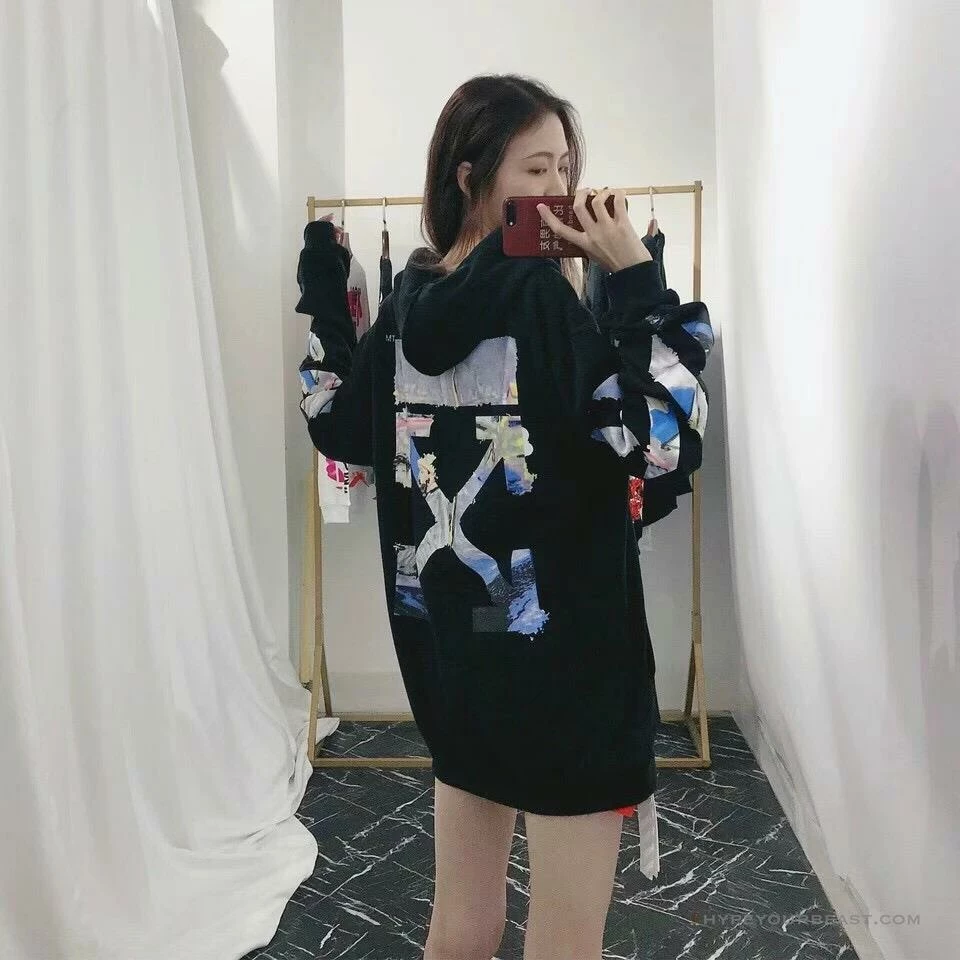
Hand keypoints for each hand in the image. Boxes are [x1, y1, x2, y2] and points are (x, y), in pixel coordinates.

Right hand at [536, 187, 651, 272]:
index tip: (541, 206)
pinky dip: (618, 193)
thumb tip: (586, 226)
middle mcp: (593, 235)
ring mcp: (608, 229)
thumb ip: (588, 242)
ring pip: (597, 201)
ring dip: (601, 191)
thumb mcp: (594, 256)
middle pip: (579, 208)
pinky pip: (618, 201)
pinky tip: (619, 193)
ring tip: (605, 192)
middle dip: (580, 193)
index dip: (548, 217)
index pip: (561, 230)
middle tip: (586, 190)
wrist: (633, 271)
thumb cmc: (614, 264)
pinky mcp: (623, 224)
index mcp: (584, 244)